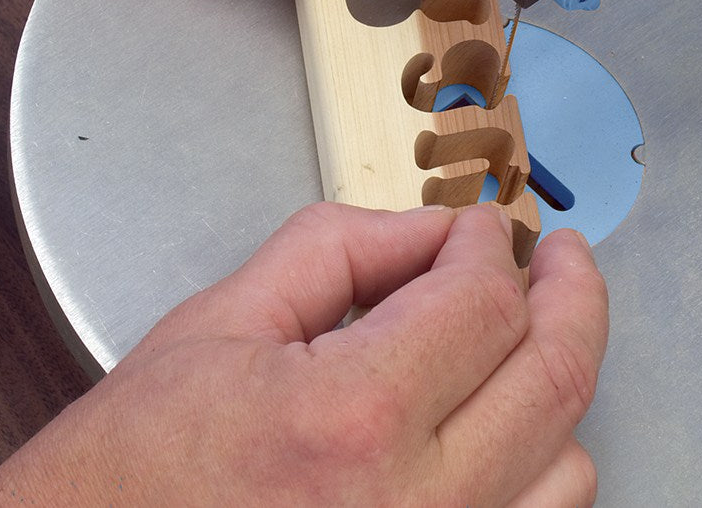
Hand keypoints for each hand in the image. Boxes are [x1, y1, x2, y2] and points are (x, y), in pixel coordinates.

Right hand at [0, 204, 608, 504]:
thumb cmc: (129, 475)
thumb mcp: (218, 323)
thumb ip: (339, 250)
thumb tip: (430, 232)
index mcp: (352, 419)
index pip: (485, 302)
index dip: (490, 245)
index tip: (481, 227)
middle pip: (556, 375)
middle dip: (573, 294)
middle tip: (564, 258)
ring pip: (570, 463)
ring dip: (554, 385)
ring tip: (520, 341)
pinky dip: (539, 465)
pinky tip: (504, 427)